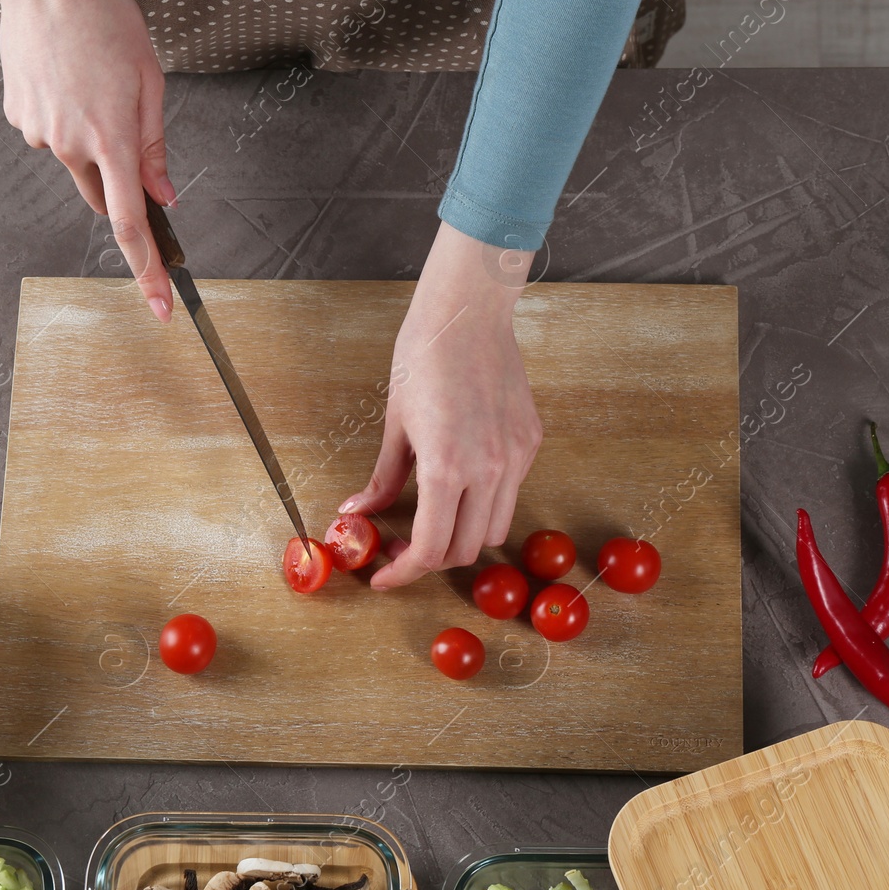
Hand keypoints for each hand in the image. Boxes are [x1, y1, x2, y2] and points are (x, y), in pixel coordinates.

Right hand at [0, 0, 175, 320]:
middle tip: (123, 123)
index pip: (131, 225)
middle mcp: (70, 144)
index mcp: (112, 139)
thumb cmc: (105, 20)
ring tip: (90, 80)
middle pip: (100, 192)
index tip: (160, 306)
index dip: (147, 271)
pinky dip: (63, 114)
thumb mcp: (150, 82)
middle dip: (116, 178)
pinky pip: (50, 132)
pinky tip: (66, 77)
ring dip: (88, 136)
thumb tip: (163, 196)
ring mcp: (39, 131)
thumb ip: (156, 147)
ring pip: (74, 158)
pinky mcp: (17, 115)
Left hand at [342, 223, 543, 588]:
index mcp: (446, 467)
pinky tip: (460, 483)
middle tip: (401, 547)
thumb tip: (357, 514)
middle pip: (463, 550)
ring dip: (461, 536)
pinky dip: (483, 503)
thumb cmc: (424, 358)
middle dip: (429, 559)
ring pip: (493, 529)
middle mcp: (489, 469)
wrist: (468, 312)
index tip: (384, 576)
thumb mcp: (394, 424)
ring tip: (432, 519)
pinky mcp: (531, 443)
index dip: (403, 573)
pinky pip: (510, 493)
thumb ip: (381, 478)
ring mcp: (516, 457)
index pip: (429, 549)